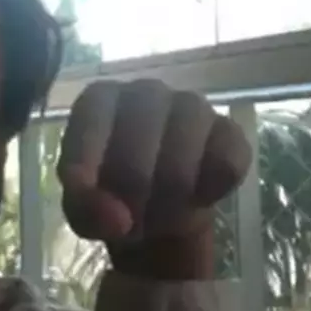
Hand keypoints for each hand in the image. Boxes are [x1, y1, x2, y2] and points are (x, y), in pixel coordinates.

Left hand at [57, 80, 250, 279]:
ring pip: (180, 163)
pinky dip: (211, 192)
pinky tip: (199, 197)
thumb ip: (87, 210)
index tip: (94, 208)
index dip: (88, 172)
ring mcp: (191, 106)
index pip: (91, 123)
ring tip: (160, 212)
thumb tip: (117, 218)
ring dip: (169, 202)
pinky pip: (226, 164)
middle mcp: (145, 92)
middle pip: (135, 154)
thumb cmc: (111, 200)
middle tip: (131, 218)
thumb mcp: (82, 213)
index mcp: (99, 100)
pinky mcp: (229, 132)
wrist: (159, 215)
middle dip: (131, 200)